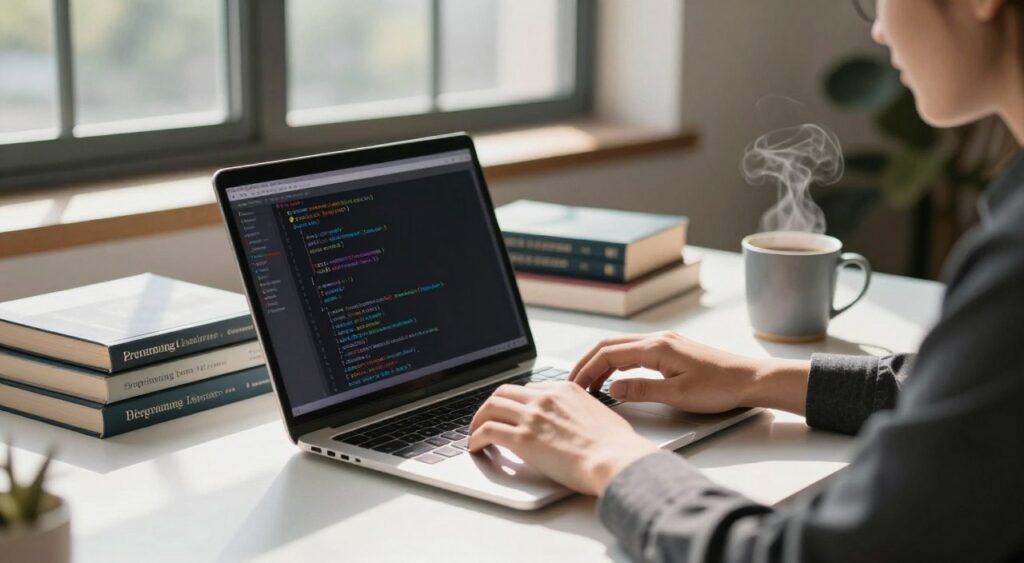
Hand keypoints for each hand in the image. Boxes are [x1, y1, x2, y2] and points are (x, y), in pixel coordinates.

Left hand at [468, 381, 658, 495]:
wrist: (615, 459)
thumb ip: (582, 411)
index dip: (515, 401)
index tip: (510, 411)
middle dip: (491, 405)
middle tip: (485, 418)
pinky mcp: (522, 438)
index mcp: (565, 390)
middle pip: (504, 392)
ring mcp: (532, 416)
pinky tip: (475, 447)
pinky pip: (488, 431)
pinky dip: (475, 438)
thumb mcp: (600, 414)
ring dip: (477, 420)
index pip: (528, 389)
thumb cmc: (616, 446)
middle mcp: (545, 398)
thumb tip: (579, 421)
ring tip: (474, 433)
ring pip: (490, 407)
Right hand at [569, 331, 809, 414]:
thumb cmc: (721, 387)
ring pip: (621, 347)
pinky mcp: (672, 350)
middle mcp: (658, 340)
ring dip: (601, 362)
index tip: (574, 387)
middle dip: (587, 363)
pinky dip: (617, 362)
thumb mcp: (678, 395)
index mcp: (657, 347)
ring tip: (589, 384)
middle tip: (572, 384)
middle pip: (610, 345)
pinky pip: (634, 351)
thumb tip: (611, 389)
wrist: (752, 380)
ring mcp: (665, 343)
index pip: (609, 354)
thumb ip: (642, 390)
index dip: (587, 370)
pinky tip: (615, 377)